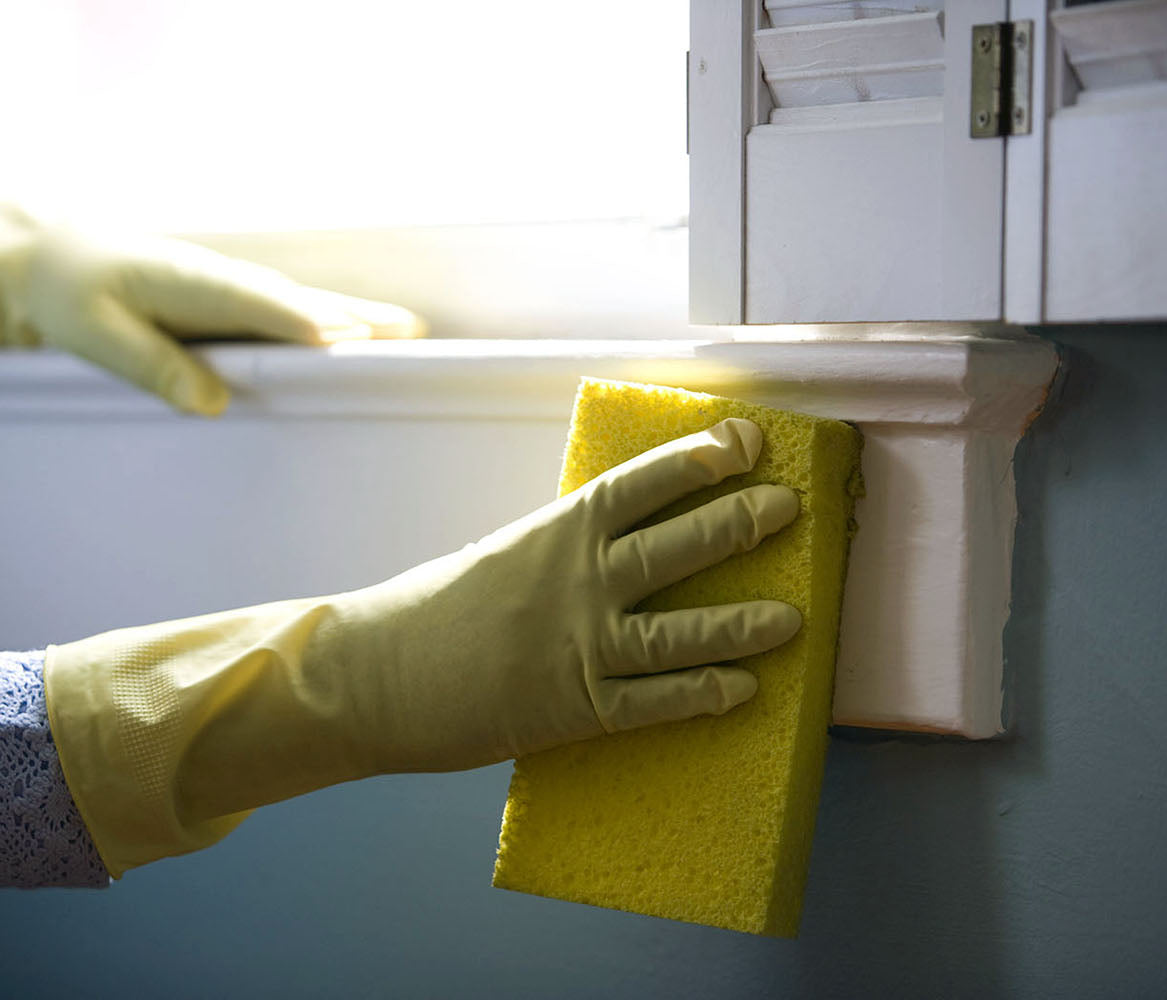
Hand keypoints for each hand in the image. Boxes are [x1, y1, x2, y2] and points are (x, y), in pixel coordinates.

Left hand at [0, 201, 423, 414]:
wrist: (45, 258)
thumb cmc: (66, 293)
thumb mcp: (91, 333)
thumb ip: (150, 364)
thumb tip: (210, 401)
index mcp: (182, 281)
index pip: (249, 301)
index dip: (293, 319)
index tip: (337, 335)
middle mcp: (215, 278)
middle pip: (291, 300)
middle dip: (348, 315)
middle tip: (404, 331)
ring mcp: (224, 287)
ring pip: (295, 303)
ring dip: (348, 316)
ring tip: (402, 331)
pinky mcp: (223, 301)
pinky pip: (281, 313)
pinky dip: (322, 321)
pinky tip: (353, 336)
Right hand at [46, 417, 802, 875]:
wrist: (372, 676)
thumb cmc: (432, 613)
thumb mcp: (501, 558)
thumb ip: (563, 550)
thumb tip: (622, 540)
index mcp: (553, 533)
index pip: (639, 485)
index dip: (697, 460)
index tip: (745, 440)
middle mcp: (575, 582)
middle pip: (676, 546)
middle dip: (739, 522)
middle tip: (789, 506)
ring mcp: (578, 645)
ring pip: (680, 629)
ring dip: (742, 621)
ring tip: (794, 616)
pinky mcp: (574, 707)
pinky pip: (654, 702)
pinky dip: (702, 696)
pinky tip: (744, 691)